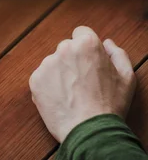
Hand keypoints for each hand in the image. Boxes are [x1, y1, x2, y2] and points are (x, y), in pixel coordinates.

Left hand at [29, 26, 136, 142]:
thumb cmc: (110, 105)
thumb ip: (117, 54)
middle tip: (83, 81)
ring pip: (53, 63)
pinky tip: (62, 99)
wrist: (88, 129)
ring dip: (60, 73)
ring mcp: (46, 64)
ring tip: (73, 94)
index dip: (87, 47)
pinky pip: (42, 77)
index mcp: (86, 44)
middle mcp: (63, 49)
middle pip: (66, 48)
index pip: (81, 33)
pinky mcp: (35, 79)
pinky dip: (49, 86)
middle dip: (73, 60)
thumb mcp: (126, 77)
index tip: (89, 60)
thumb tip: (107, 42)